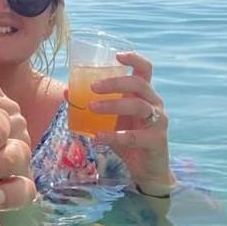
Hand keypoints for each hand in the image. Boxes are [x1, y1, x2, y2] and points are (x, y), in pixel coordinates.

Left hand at [76, 51, 175, 194]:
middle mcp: (154, 103)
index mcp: (144, 94)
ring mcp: (158, 121)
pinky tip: (98, 137)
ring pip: (138, 106)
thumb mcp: (110, 119)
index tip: (117, 55)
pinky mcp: (157, 141)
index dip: (134, 58)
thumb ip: (94, 105)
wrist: (147, 169)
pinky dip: (114, 136)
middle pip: (139, 84)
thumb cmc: (128, 137)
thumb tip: (67, 92)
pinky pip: (135, 136)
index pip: (145, 69)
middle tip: (92, 87)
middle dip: (115, 83)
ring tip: (91, 107)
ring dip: (113, 105)